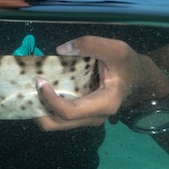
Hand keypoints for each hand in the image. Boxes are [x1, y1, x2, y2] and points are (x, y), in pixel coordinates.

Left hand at [35, 35, 168, 131]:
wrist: (139, 77)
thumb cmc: (128, 64)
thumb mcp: (117, 49)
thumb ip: (91, 45)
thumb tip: (61, 49)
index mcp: (103, 105)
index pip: (69, 112)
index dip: (49, 99)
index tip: (39, 80)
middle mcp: (93, 117)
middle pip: (56, 124)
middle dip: (37, 108)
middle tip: (29, 86)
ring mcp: (86, 118)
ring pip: (55, 122)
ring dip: (40, 107)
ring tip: (32, 86)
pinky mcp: (81, 113)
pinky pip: (58, 115)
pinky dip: (46, 104)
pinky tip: (41, 87)